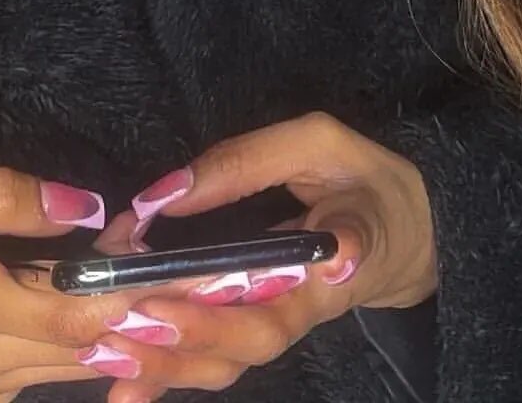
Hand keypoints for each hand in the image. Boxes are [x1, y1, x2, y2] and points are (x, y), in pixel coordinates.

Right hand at [0, 159, 159, 398]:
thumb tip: (82, 204)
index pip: (78, 314)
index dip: (128, 280)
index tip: (148, 235)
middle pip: (93, 343)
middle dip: (136, 296)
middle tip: (158, 243)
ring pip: (82, 362)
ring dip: (118, 315)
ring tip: (138, 259)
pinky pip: (56, 367)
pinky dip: (90, 334)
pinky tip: (102, 291)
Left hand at [84, 111, 437, 402]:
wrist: (416, 230)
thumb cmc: (365, 179)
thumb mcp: (317, 143)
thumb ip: (246, 163)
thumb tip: (171, 194)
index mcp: (327, 268)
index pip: (271, 306)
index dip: (213, 314)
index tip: (158, 302)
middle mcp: (303, 309)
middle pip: (244, 345)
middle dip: (177, 338)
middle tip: (118, 320)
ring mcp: (282, 323)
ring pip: (229, 363)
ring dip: (166, 365)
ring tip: (105, 354)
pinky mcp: (262, 325)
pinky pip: (220, 358)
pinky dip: (171, 374)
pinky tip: (123, 387)